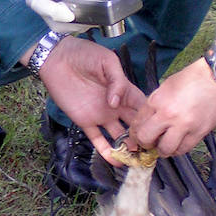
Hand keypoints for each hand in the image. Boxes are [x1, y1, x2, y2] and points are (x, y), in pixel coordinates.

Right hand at [26, 0, 103, 31]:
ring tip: (92, 9)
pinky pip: (72, 28)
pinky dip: (84, 23)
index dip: (54, 14)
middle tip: (88, 10)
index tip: (71, 14)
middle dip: (72, 21)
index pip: (40, 9)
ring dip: (80, 23)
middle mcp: (42, 8)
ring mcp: (52, 15)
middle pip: (54, 23)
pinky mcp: (63, 20)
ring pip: (64, 28)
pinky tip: (91, 13)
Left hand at [36, 35, 145, 161]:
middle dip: (143, 137)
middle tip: (151, 150)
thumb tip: (116, 104)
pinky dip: (106, 151)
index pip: (142, 107)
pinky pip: (97, 139)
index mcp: (124, 91)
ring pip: (118, 136)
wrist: (57, 58)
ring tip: (137, 160)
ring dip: (127, 148)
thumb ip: (117, 82)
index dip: (150, 117)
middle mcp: (116, 106)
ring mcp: (101, 115)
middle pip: (134, 125)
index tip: (159, 129)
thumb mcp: (107, 61)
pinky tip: (115, 161)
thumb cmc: (84, 54)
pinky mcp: (85, 121)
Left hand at [127, 55, 215, 155]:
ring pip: (165, 149)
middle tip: (149, 142)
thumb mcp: (167, 86)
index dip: (135, 132)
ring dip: (163, 149)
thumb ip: (156, 103)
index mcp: (157, 100)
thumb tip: (148, 119)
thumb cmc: (194, 78)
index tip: (138, 135)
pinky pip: (183, 149)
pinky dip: (178, 149)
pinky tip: (178, 144)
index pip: (137, 123)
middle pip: (146, 139)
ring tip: (165, 145)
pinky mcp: (199, 133)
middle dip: (145, 143)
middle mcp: (168, 115)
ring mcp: (184, 125)